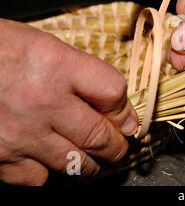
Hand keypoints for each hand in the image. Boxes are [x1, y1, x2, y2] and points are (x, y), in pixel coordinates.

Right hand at [0, 19, 137, 184]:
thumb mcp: (42, 45)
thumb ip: (80, 71)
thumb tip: (112, 102)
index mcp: (56, 64)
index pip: (112, 91)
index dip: (123, 108)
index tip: (124, 116)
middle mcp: (41, 101)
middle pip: (99, 135)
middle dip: (116, 146)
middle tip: (117, 147)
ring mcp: (20, 133)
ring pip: (74, 163)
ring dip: (89, 163)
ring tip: (91, 157)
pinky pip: (38, 178)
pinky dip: (48, 172)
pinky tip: (47, 159)